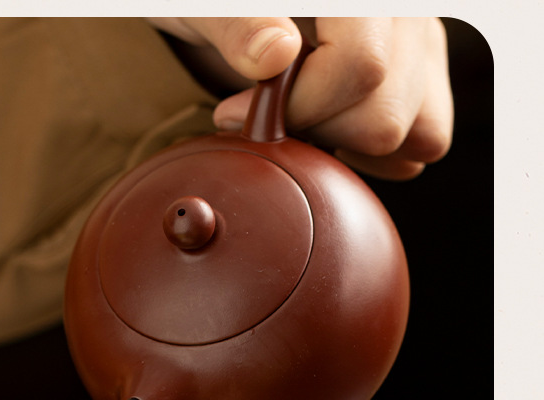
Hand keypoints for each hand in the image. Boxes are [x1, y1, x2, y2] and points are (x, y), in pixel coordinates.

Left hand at [149, 17, 452, 179]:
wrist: (233, 9)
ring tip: (300, 124)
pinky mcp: (422, 74)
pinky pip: (426, 138)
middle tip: (264, 119)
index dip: (298, 108)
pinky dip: (377, 154)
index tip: (237, 113)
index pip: (360, 66)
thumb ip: (238, 26)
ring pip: (419, 133)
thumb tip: (276, 55)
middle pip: (386, 114)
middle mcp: (406, 13)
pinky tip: (329, 133)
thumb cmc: (216, 6)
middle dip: (316, 134)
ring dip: (349, 148)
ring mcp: (421, 43)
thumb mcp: (205, 9)